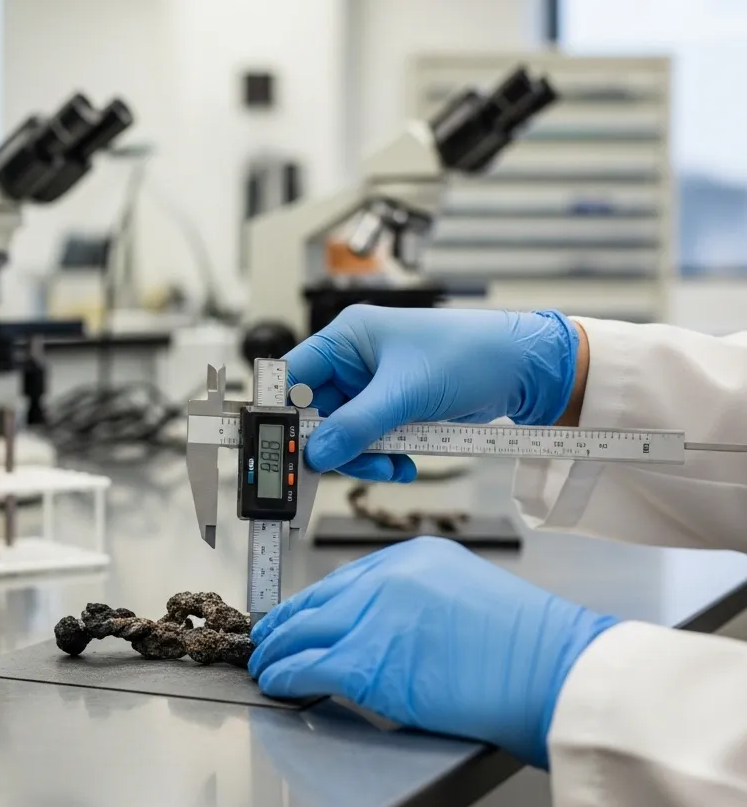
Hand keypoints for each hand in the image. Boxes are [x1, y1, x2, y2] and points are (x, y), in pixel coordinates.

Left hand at [248, 538, 617, 767]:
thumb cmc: (530, 649)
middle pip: (316, 601)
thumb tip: (380, 633)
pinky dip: (286, 675)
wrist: (557, 672)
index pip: (343, 580)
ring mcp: (375, 617)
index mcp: (413, 558)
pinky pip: (309, 665)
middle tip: (265, 640)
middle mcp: (388, 578)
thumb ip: (417, 604)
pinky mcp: (369, 660)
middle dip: (284, 624)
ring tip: (263, 665)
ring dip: (277, 652)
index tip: (294, 616)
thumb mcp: (466, 597)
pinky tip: (278, 683)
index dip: (311, 604)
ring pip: (304, 632)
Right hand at [284, 306, 580, 481]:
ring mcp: (374, 387)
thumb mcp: (406, 393)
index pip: (294, 377)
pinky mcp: (394, 409)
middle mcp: (354, 361)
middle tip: (351, 466)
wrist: (524, 369)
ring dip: (363, 457)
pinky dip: (382, 458)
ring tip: (392, 467)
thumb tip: (317, 453)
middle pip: (317, 414)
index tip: (283, 448)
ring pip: (344, 434)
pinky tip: (404, 465)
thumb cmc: (470, 354)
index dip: (284, 414)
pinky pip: (370, 441)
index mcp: (346, 339)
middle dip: (336, 445)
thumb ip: (357, 425)